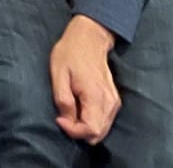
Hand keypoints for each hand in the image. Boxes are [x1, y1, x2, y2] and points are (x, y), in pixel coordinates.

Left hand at [50, 14, 120, 143]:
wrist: (89, 38)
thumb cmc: (71, 53)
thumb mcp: (58, 74)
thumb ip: (63, 100)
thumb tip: (66, 120)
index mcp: (96, 95)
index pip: (91, 129)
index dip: (73, 131)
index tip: (59, 119)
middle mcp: (110, 102)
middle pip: (98, 134)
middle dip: (78, 132)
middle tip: (63, 117)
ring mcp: (114, 102)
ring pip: (102, 130)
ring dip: (84, 127)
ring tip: (70, 111)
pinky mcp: (114, 100)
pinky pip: (104, 121)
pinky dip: (91, 121)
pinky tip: (79, 108)